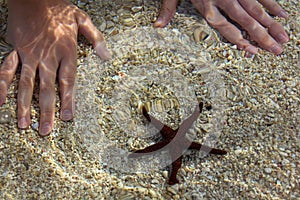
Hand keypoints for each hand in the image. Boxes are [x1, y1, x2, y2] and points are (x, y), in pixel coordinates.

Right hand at [0, 0, 110, 135]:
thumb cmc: (59, 8)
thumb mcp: (82, 20)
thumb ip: (96, 38)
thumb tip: (107, 56)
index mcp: (66, 51)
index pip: (67, 81)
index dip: (68, 100)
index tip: (67, 117)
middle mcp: (47, 57)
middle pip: (47, 88)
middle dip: (46, 111)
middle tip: (45, 131)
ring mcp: (29, 55)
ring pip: (26, 84)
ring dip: (24, 105)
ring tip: (24, 124)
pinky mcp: (16, 50)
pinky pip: (6, 70)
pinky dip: (2, 85)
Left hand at [154, 0, 288, 54]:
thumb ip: (168, 10)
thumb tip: (158, 26)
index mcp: (206, 4)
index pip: (225, 27)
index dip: (239, 40)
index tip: (251, 51)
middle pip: (246, 21)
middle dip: (262, 36)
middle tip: (276, 50)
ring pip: (257, 9)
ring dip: (271, 24)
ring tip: (284, 37)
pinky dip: (272, 4)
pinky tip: (282, 14)